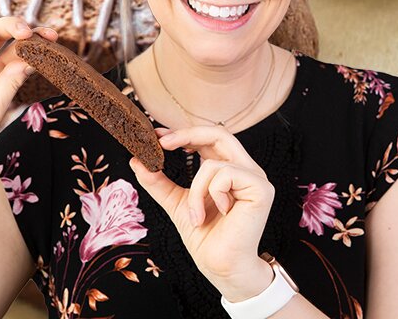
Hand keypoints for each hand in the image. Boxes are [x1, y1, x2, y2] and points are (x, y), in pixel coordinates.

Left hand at [129, 126, 277, 301]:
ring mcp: (255, 178)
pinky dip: (209, 193)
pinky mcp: (261, 189)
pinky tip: (218, 213)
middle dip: (186, 134)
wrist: (220, 265)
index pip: (208, 138)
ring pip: (214, 162)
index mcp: (229, 169)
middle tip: (161, 143)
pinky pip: (225, 174)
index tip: (156, 135)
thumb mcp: (175, 202)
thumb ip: (158, 181)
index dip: (183, 132)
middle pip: (219, 132)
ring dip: (195, 189)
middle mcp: (245, 169)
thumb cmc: (204, 236)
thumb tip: (136, 160)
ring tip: (195, 215)